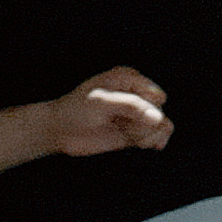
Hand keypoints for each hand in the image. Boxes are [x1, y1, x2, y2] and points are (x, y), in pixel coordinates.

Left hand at [40, 66, 170, 154]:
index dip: (143, 110)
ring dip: (149, 135)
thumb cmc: (76, 110)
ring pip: (161, 125)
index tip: (121, 114)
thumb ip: (130, 107)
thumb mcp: (101, 103)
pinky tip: (140, 144)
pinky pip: (158, 135)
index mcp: (129, 78)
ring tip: (130, 137)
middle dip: (144, 125)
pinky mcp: (135, 130)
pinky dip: (153, 141)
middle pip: (159, 112)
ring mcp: (136, 112)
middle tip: (121, 126)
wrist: (60, 130)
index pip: (155, 96)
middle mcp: (136, 92)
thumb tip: (158, 118)